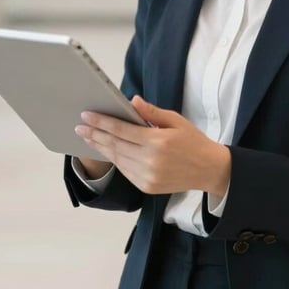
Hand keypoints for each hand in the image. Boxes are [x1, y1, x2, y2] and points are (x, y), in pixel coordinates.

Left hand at [75, 96, 230, 196]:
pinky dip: (113, 159)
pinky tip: (105, 150)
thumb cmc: (193, 141)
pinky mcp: (146, 187)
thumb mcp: (175, 120)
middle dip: (95, 134)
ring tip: (87, 137)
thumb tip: (132, 101)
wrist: (208, 170)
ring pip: (117, 159)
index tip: (87, 115)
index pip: (121, 129)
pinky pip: (124, 170)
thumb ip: (151, 112)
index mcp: (157, 142)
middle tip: (79, 126)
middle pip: (114, 145)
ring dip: (100, 147)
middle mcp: (150, 161)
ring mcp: (147, 177)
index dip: (102, 122)